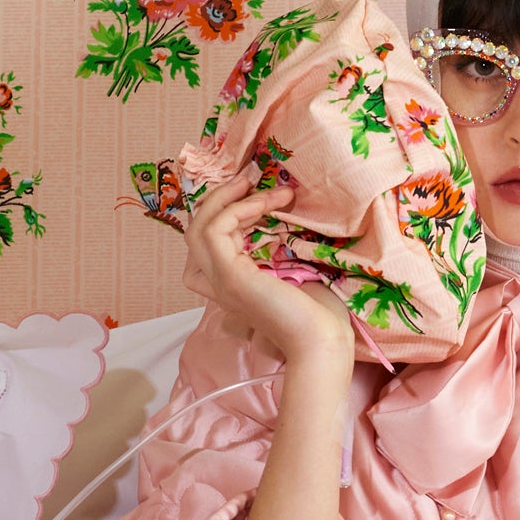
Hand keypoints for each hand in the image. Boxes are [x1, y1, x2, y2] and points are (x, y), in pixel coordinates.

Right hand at [182, 169, 352, 372]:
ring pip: (197, 230)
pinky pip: (214, 230)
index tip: (255, 200)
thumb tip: (285, 215)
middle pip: (195, 235)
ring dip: (226, 200)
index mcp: (234, 287)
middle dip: (218, 202)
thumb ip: (279, 249)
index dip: (222, 218)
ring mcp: (221, 283)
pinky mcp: (230, 277)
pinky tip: (265, 203)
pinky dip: (236, 209)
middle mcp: (221, 286)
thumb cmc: (319, 314)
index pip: (206, 249)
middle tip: (246, 181)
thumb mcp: (294, 272)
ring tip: (253, 182)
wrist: (324, 339)